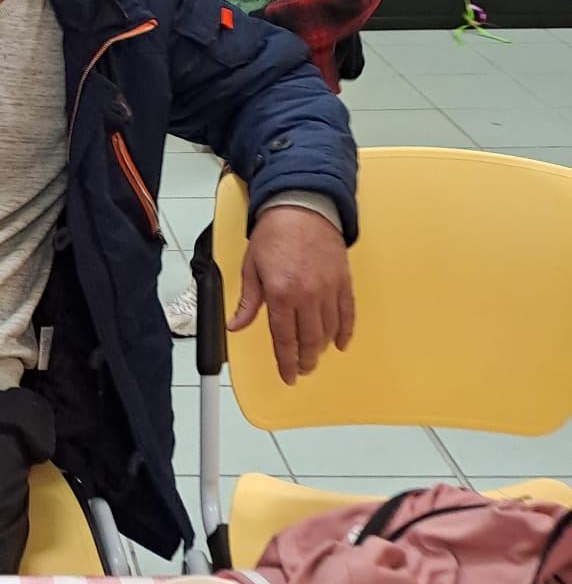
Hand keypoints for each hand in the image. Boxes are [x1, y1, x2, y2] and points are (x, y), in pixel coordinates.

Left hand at [229, 205, 354, 386]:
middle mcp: (307, 294)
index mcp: (280, 293)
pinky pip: (348, 313)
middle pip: (309, 340)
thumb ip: (248, 302)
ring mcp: (328, 289)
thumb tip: (236, 325)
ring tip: (315, 357)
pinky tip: (340, 343)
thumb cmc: (274, 235)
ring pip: (329, 330)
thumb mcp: (252, 268)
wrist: (302, 207)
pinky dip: (345, 331)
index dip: (286, 361)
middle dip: (305, 360)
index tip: (288, 376)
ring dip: (322, 348)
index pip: (284, 338)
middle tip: (302, 370)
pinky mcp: (344, 281)